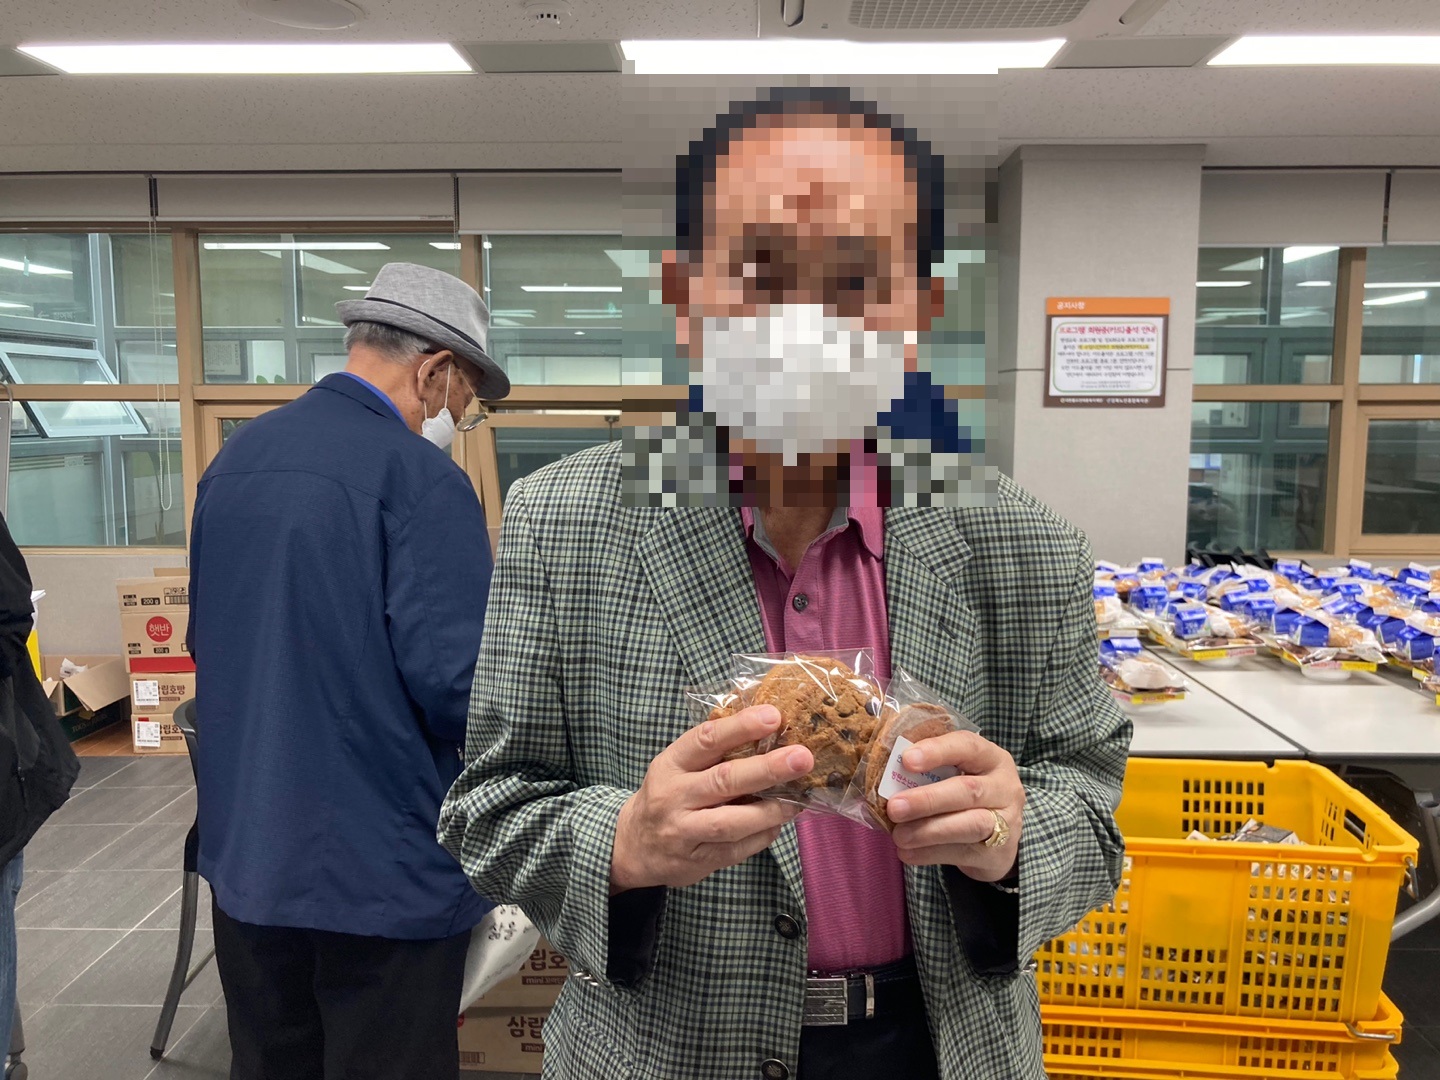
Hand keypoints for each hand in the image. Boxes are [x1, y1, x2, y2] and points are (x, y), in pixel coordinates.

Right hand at [610, 705, 814, 893]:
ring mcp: (684, 831)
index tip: (773, 717)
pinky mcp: (697, 861)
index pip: (706, 739)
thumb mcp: (678, 765)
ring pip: (731, 822)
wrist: (633, 845)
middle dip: (766, 768)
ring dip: (770, 810)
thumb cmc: (668, 794)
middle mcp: (674, 796)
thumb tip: (769, 727)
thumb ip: (713, 750)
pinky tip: (780, 823)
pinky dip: (763, 835)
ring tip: (798, 800)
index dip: (740, 727)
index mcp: (671, 764)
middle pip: (724, 780)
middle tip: (802, 758)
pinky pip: (736, 849)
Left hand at [883, 730, 1024, 882]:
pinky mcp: (998, 853)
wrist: (997, 840)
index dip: (937, 751)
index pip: (968, 746)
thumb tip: (881, 771)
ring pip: (969, 825)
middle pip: (968, 790)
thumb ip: (928, 771)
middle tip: (894, 807)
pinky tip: (907, 853)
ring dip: (928, 830)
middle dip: (927, 799)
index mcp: (991, 758)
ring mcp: (1006, 822)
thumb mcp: (956, 775)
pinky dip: (930, 853)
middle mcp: (1005, 787)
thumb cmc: (965, 797)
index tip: (907, 760)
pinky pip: (963, 853)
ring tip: (898, 836)